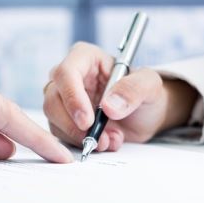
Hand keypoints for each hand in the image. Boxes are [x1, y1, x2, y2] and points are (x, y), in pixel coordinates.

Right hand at [43, 42, 197, 151]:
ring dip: (80, 137)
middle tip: (99, 139)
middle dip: (73, 125)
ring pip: (54, 120)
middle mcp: (69, 77)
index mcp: (85, 58)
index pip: (66, 73)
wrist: (145, 117)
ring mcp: (64, 100)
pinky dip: (82, 144)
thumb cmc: (146, 94)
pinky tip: (107, 141)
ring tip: (111, 140)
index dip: (73, 98)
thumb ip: (134, 90)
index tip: (87, 121)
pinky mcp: (64, 121)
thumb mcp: (150, 86)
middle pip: (53, 99)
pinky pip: (62, 135)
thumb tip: (109, 106)